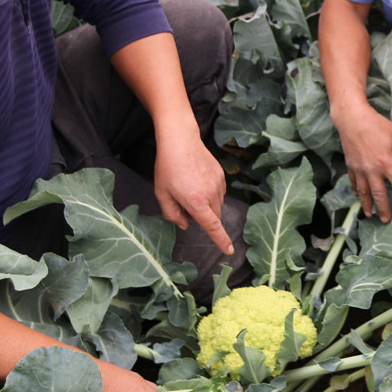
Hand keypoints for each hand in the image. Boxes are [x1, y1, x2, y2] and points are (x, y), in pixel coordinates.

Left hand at [153, 127, 233, 254]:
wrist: (180, 140)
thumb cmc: (167, 167)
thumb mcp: (162, 194)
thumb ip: (172, 214)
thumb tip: (185, 225)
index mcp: (196, 202)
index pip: (213, 227)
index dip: (221, 240)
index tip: (229, 251)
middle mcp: (211, 194)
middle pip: (214, 217)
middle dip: (203, 217)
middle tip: (184, 202)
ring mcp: (219, 184)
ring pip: (217, 205)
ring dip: (207, 205)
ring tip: (190, 188)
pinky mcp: (222, 175)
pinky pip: (219, 193)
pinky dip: (211, 194)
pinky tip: (198, 181)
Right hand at [333, 101, 391, 221]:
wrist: (350, 118)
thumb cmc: (375, 124)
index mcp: (386, 162)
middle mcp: (372, 169)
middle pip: (379, 194)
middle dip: (383, 208)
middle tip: (386, 221)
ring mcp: (359, 168)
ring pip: (364, 191)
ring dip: (367, 204)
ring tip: (369, 215)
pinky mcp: (350, 165)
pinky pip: (354, 182)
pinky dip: (357, 190)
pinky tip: (359, 196)